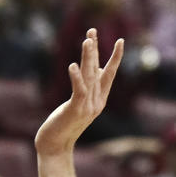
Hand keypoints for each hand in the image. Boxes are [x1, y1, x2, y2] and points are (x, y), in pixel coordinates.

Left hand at [35, 29, 123, 155]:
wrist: (55, 146)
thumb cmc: (63, 124)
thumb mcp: (77, 103)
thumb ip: (86, 87)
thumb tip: (90, 68)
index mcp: (99, 100)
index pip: (109, 74)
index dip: (115, 57)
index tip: (120, 41)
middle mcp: (97, 102)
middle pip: (98, 71)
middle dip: (95, 49)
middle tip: (91, 30)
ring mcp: (88, 107)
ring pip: (89, 77)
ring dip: (88, 57)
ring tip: (87, 40)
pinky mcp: (75, 110)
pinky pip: (78, 90)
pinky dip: (76, 77)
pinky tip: (73, 65)